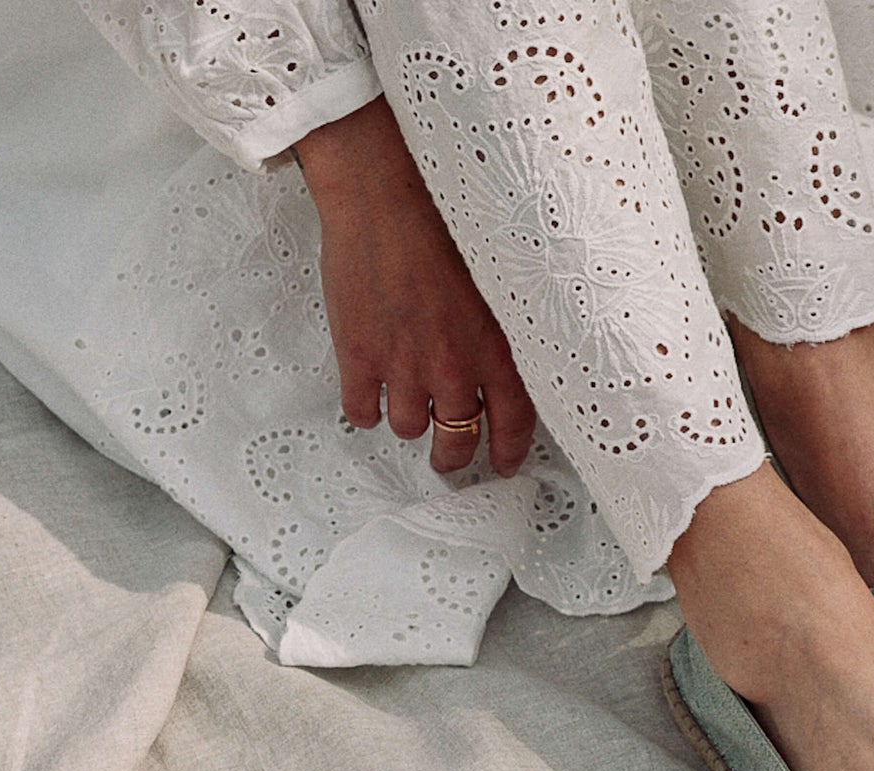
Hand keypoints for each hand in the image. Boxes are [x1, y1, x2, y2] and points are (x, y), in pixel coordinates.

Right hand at [294, 97, 535, 476]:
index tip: (505, 466)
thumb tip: (504, 366)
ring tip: (407, 403)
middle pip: (457, 438)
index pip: (514, 421)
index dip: (509, 452)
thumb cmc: (442, 228)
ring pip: (408, 428)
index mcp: (495, 348)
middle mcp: (453, 366)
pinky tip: (370, 396)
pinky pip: (362, 412)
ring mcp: (403, 365)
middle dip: (453, 455)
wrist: (384, 200)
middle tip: (448, 457)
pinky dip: (366, 411)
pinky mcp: (358, 357)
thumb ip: (501, 332)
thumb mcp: (495, 284)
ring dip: (409, 422)